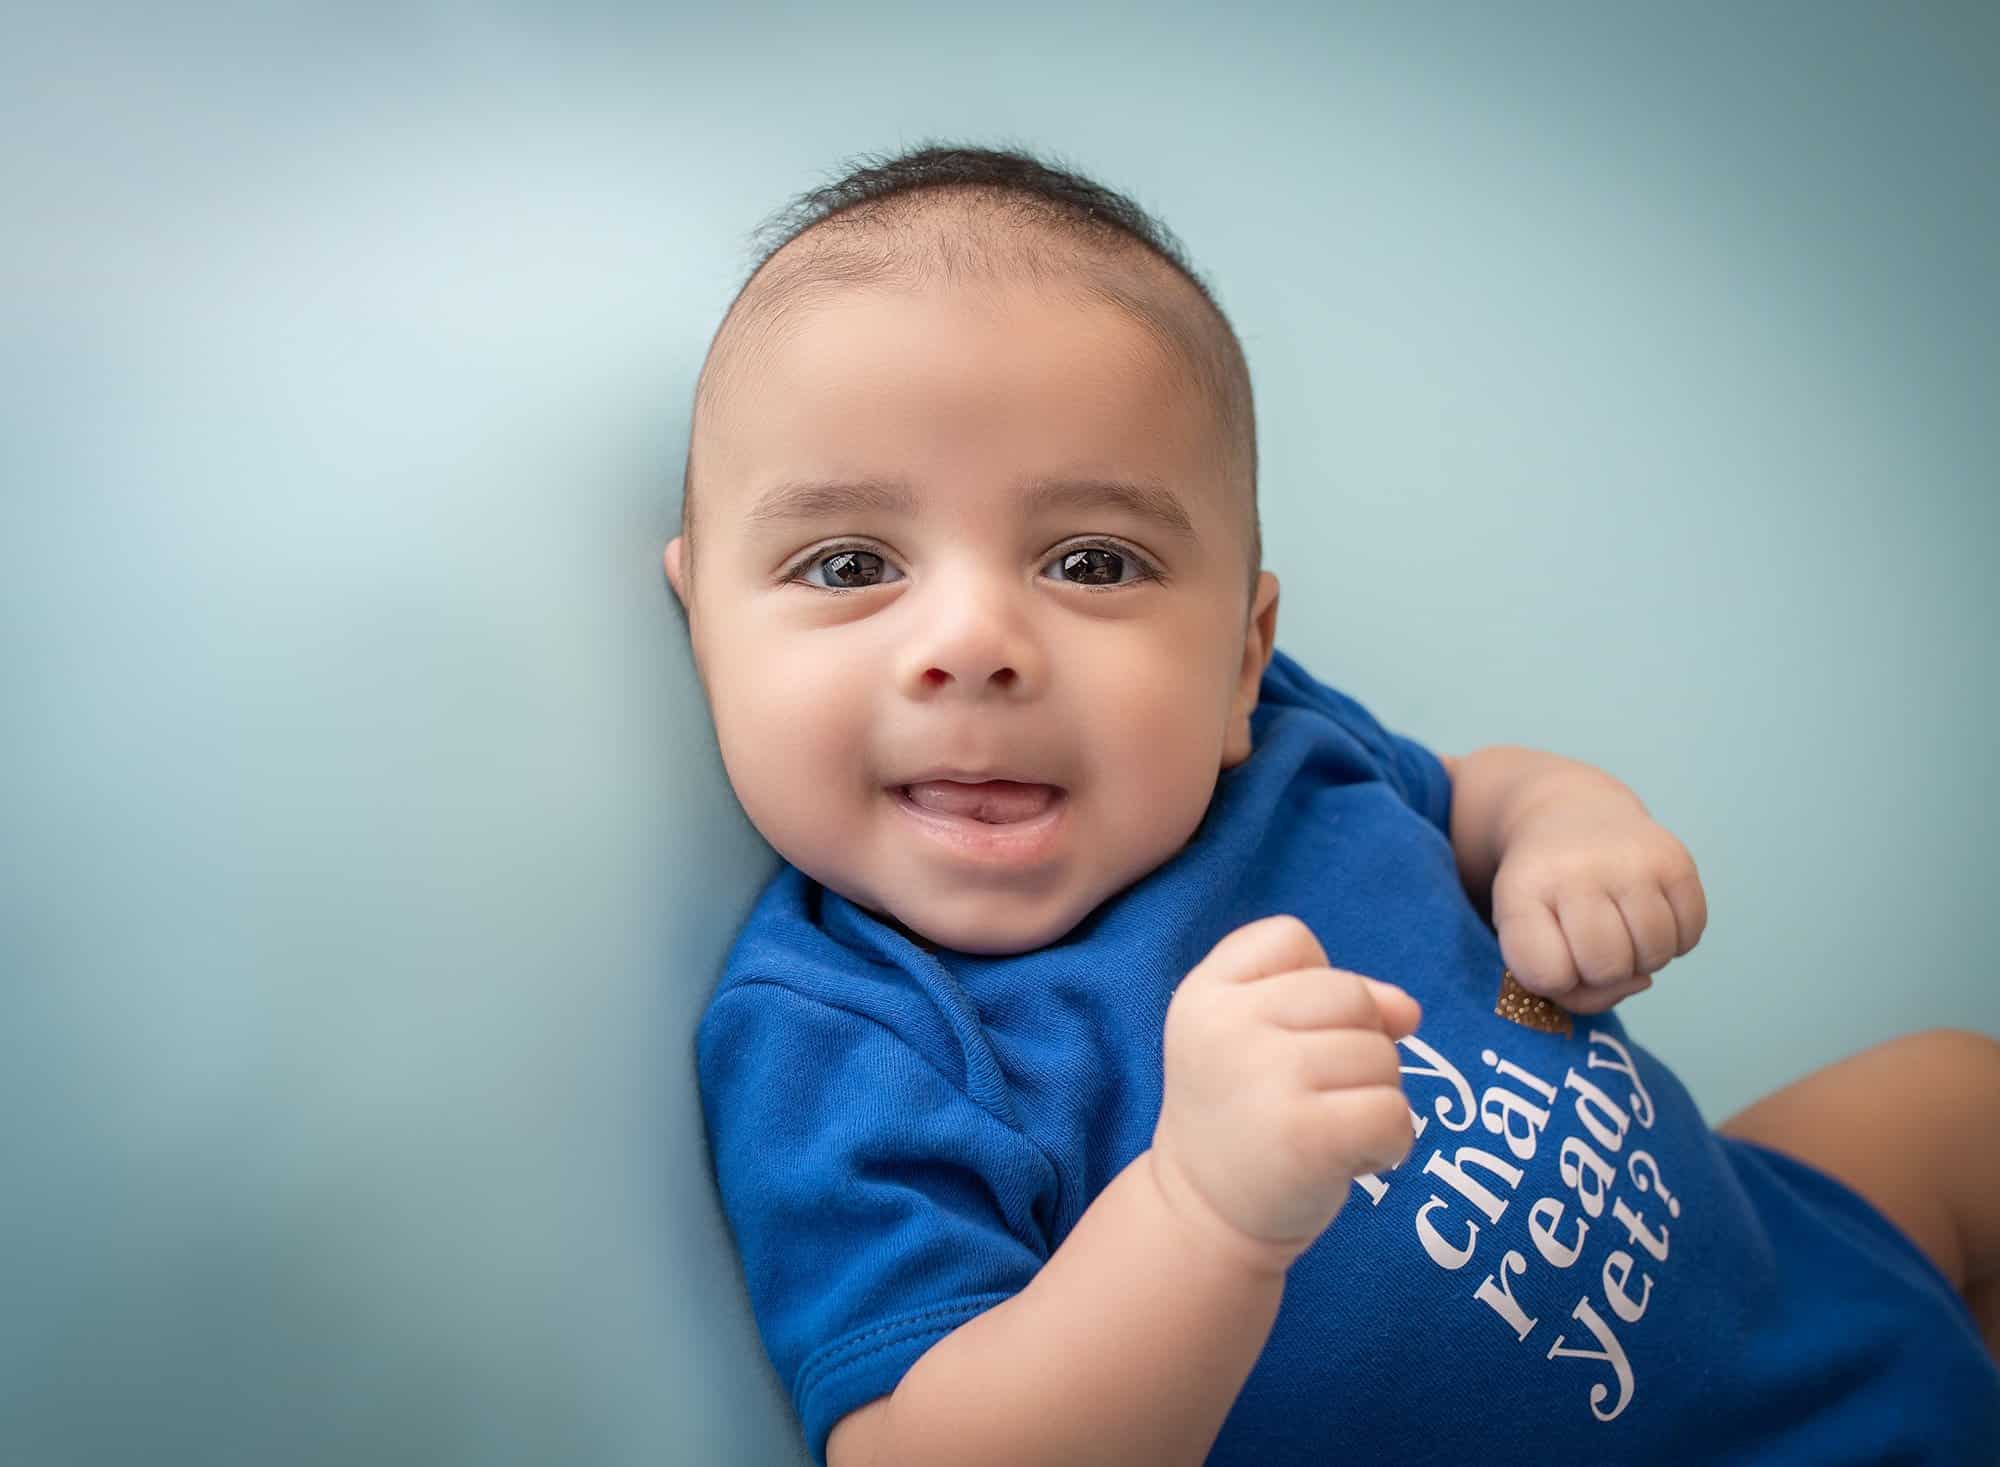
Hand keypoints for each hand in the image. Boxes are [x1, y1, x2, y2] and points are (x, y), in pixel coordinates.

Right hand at [1150, 915, 1422, 1271]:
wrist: (1203, 1218)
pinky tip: (1351, 1159)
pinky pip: (1394, 1112)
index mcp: (1204, 992)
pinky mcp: (1303, 1135)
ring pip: (1381, 1056)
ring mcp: (1263, 1077)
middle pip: (1351, 995)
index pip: (1291, 938)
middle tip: (1317, 1095)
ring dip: (1375, 1097)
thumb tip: (1408, 1011)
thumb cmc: (1243, 1116)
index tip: (1286, 1041)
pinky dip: (1391, 1142)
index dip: (1313, 986)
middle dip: (1358, 1044)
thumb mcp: (1259, 1038)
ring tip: (1327, 1129)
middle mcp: (1225, 1025)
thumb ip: (1328, 1000)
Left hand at [1490, 796, 1707, 1014]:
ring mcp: (1632, 862)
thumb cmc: (1545, 893)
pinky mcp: (1675, 859)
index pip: (1547, 973)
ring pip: (1654, 956)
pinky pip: (1690, 936)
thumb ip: (1566, 986)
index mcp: (1524, 890)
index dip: (1554, 981)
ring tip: (1620, 930)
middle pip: (1606, 968)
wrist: (1569, 814)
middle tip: (1589, 943)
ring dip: (1641, 960)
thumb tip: (1641, 982)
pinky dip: (1673, 941)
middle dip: (1601, 973)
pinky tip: (1646, 916)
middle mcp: (1579, 870)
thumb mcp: (1524, 934)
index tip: (1550, 951)